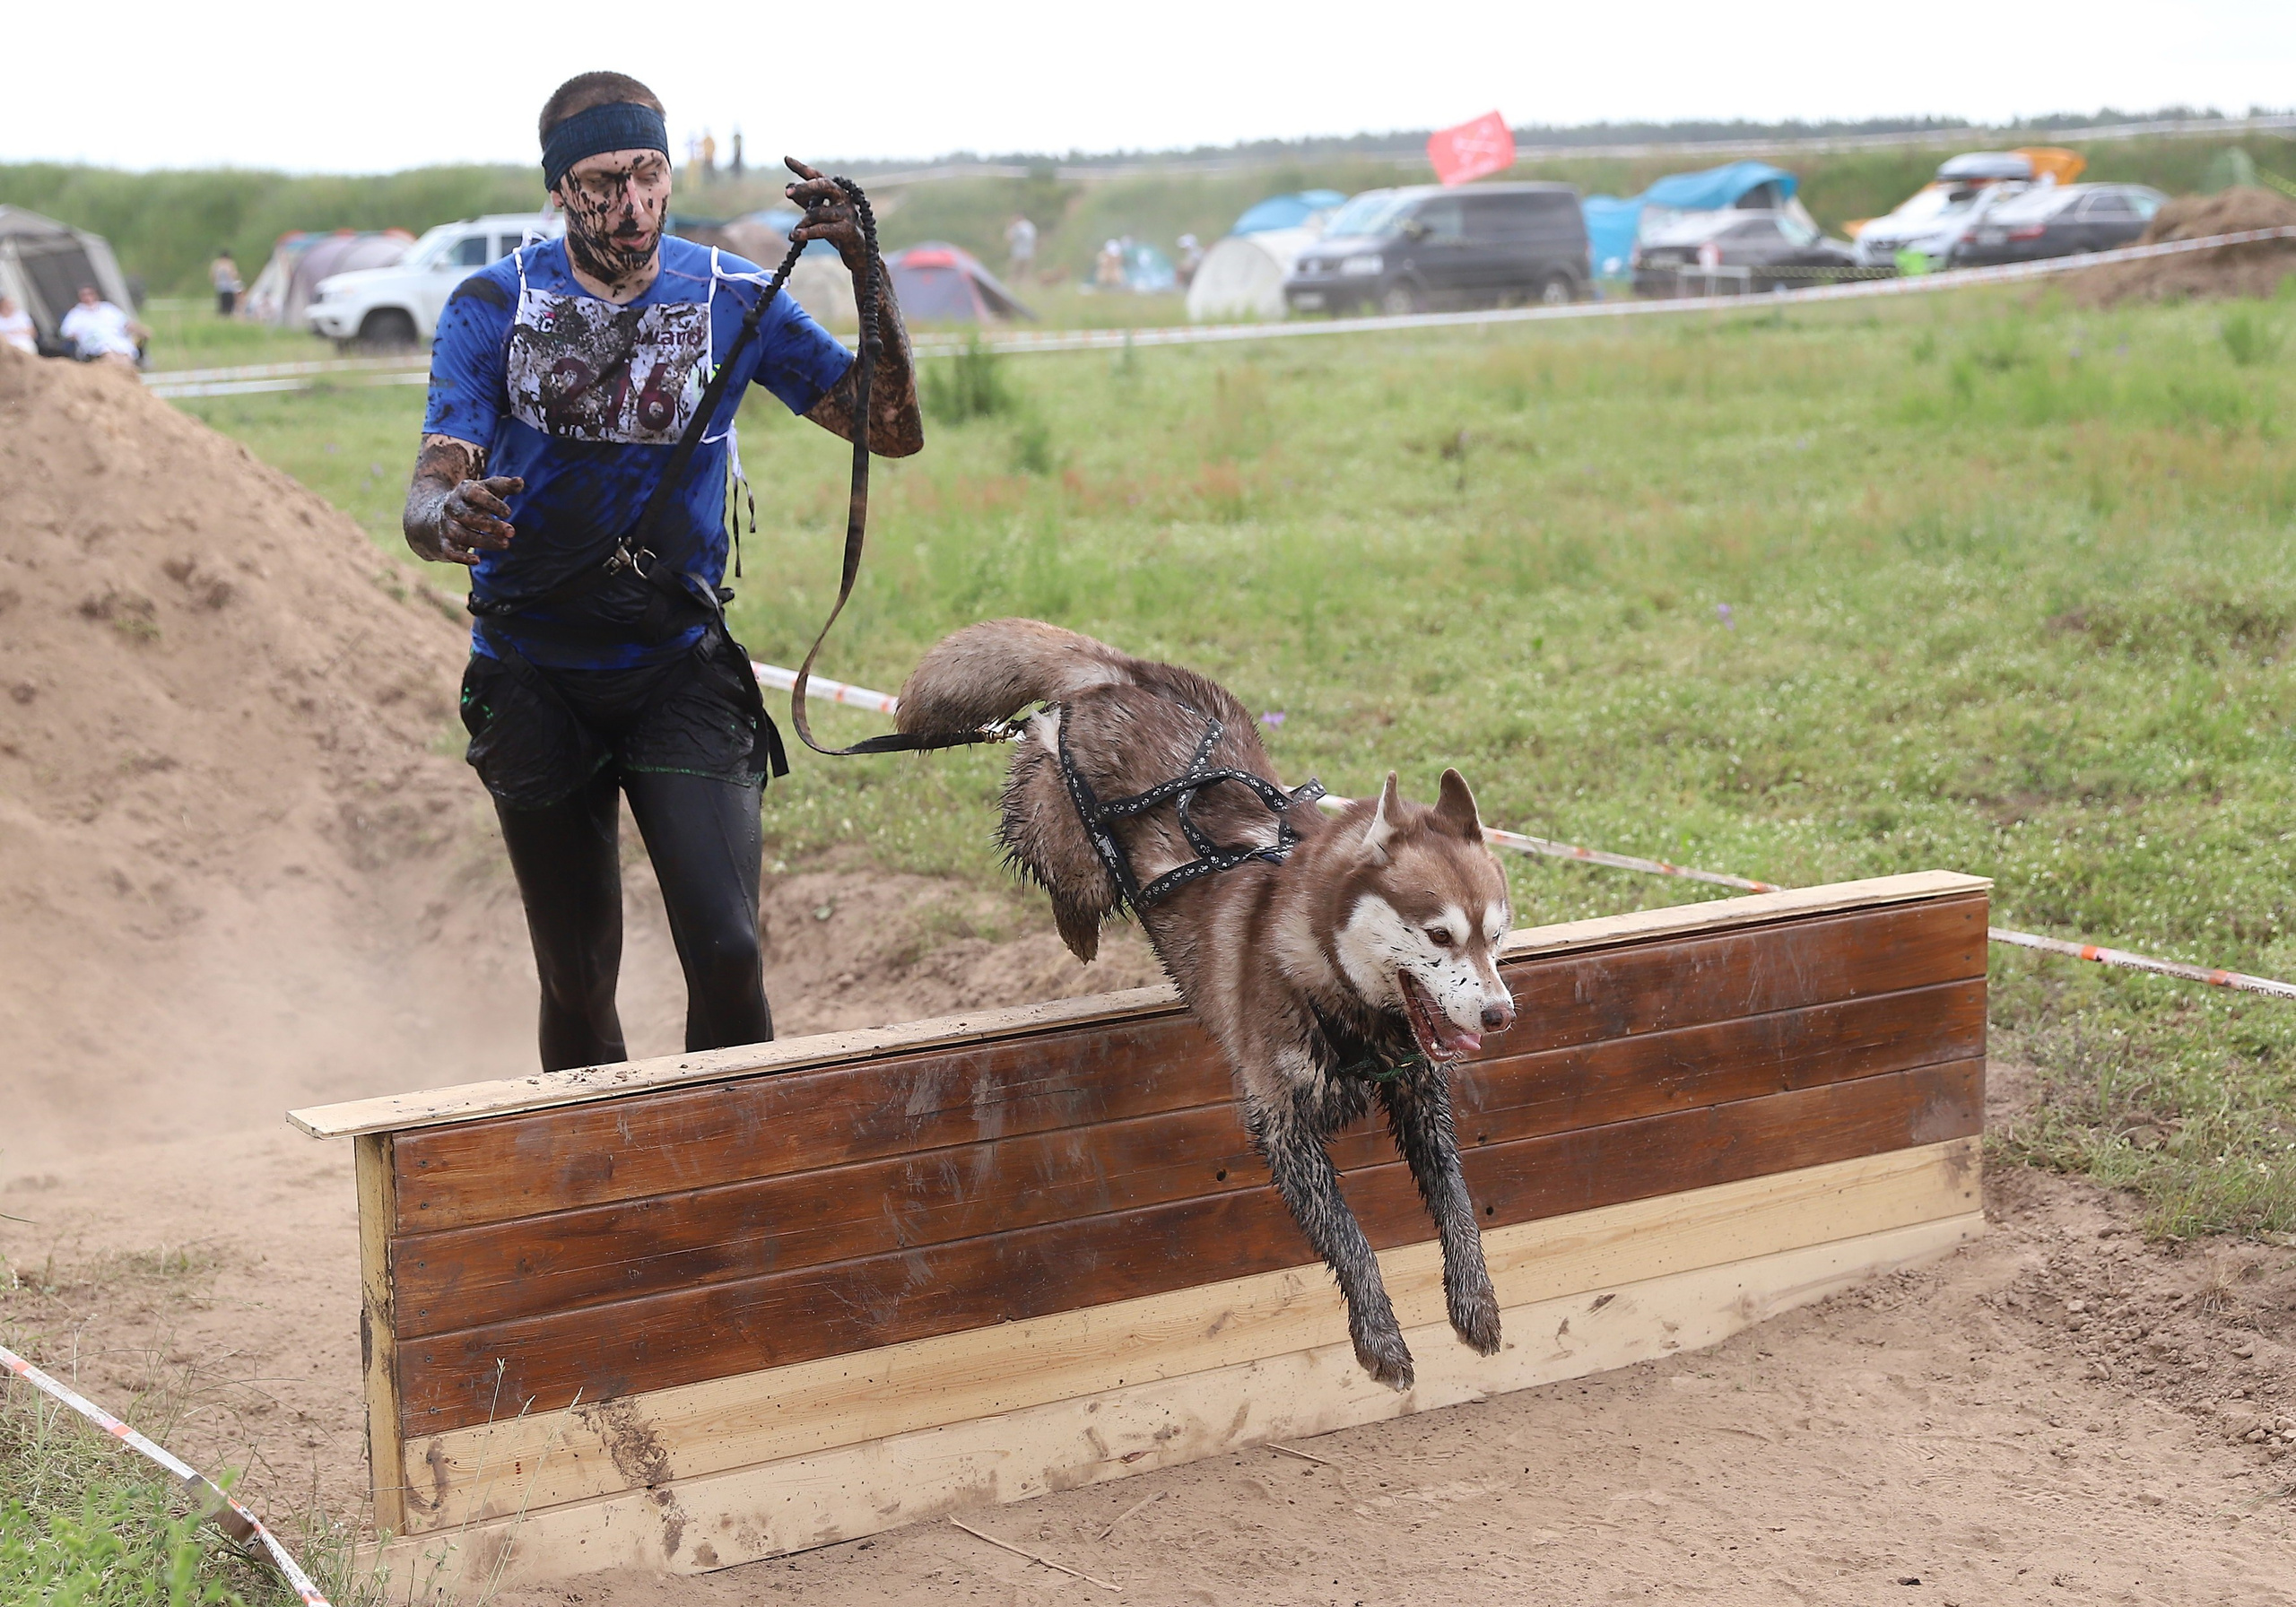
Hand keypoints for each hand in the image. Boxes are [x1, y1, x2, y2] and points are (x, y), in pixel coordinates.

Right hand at [413, 475, 521, 565]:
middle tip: (511, 532)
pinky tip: (478, 560)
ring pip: (461, 535)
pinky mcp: (445, 542)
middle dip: (490, 525)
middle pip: (468, 517)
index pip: (474, 494)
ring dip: (483, 541)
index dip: (491, 503)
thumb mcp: (488, 489)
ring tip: (505, 544)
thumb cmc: (474, 500)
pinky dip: (462, 557)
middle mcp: (452, 507)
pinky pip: (450, 551)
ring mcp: (447, 525)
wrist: (440, 511)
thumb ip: (504, 485)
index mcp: (463, 491)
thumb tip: (520, 482)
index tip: (508, 513)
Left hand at [784, 157, 867, 271]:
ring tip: (793, 233)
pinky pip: (823, 229)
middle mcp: (844, 197)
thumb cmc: (839, 231)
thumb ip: (806, 201)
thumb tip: (788, 185)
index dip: (802, 168)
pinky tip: (795, 236)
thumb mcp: (820, 214)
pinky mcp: (848, 230)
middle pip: (823, 185)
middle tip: (787, 192)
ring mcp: (848, 213)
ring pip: (817, 212)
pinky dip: (808, 232)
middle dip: (805, 187)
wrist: (859, 253)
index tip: (786, 159)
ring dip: (803, 223)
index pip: (818, 176)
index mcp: (837, 191)